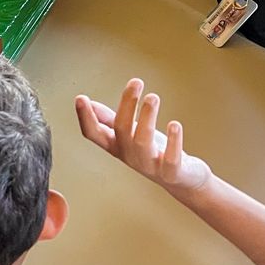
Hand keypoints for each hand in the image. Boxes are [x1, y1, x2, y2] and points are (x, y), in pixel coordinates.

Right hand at [75, 80, 211, 194]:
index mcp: (116, 145)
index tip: (80, 98)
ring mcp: (149, 166)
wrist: (184, 181)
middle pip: (121, 129)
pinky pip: (170, 159)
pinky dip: (173, 142)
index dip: (85, 118)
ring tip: (153, 97)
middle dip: (127, 104)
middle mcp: (129, 156)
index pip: (93, 133)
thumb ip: (109, 120)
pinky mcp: (172, 173)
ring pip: (143, 141)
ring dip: (146, 117)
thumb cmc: (154, 153)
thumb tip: (88, 102)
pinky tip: (175, 125)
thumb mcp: (129, 134)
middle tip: (136, 82)